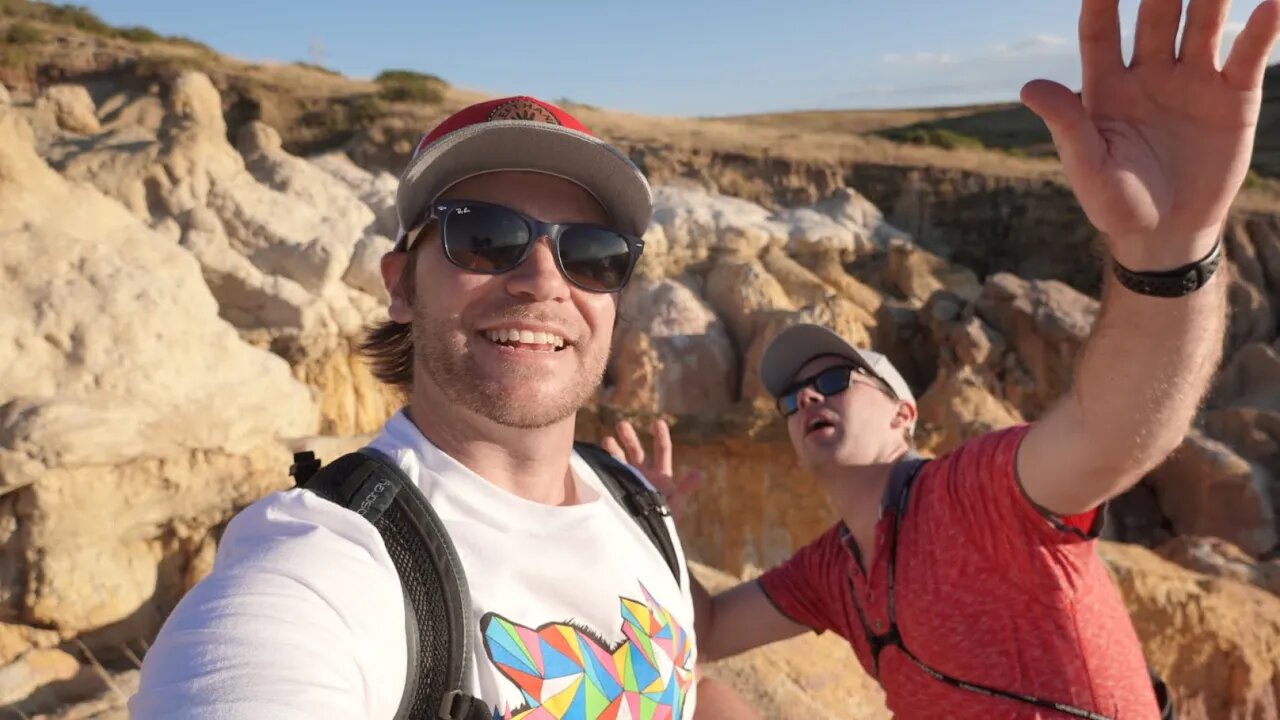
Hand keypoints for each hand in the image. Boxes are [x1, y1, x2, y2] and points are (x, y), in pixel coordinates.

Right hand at [601, 419, 704, 520]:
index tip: (658, 422)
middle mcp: (643, 476)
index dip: (661, 436)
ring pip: (619, 461)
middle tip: (621, 424)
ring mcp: (628, 483)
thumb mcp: (676, 503)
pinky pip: (607, 476)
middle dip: (629, 437)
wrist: (647, 540)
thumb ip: (686, 488)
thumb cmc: (665, 523)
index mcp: (660, 476)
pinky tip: (594, 459)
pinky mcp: (615, 492)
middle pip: (636, 451)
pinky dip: (601, 466)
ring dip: (612, 449)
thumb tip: (700, 474)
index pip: (662, 450)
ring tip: (606, 440)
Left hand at [1021, 0, 1279, 268]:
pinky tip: (1270, 4)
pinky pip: (1247, 55)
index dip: (1101, 0)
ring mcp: (1192, 82)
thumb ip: (1067, 126)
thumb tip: (1029, 88)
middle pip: (1156, 15)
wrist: (1168, 233)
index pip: (1100, 31)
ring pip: (1203, 24)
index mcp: (1106, 88)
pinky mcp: (1232, 98)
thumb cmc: (1118, 205)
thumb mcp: (1089, 169)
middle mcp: (1149, 74)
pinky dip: (1261, 29)